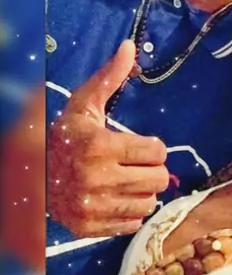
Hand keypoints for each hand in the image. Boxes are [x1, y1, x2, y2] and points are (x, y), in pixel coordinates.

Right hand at [48, 40, 168, 237]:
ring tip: (125, 180)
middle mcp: (98, 178)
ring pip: (148, 203)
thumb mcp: (84, 105)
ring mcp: (94, 207)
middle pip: (159, 179)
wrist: (30, 175)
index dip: (152, 147)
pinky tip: (114, 198)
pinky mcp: (90, 228)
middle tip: (135, 164)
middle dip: (151, 170)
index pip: (157, 152)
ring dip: (142, 191)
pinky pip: (132, 223)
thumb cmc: (65, 136)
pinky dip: (128, 211)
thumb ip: (109, 78)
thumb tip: (129, 46)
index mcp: (100, 146)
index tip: (140, 146)